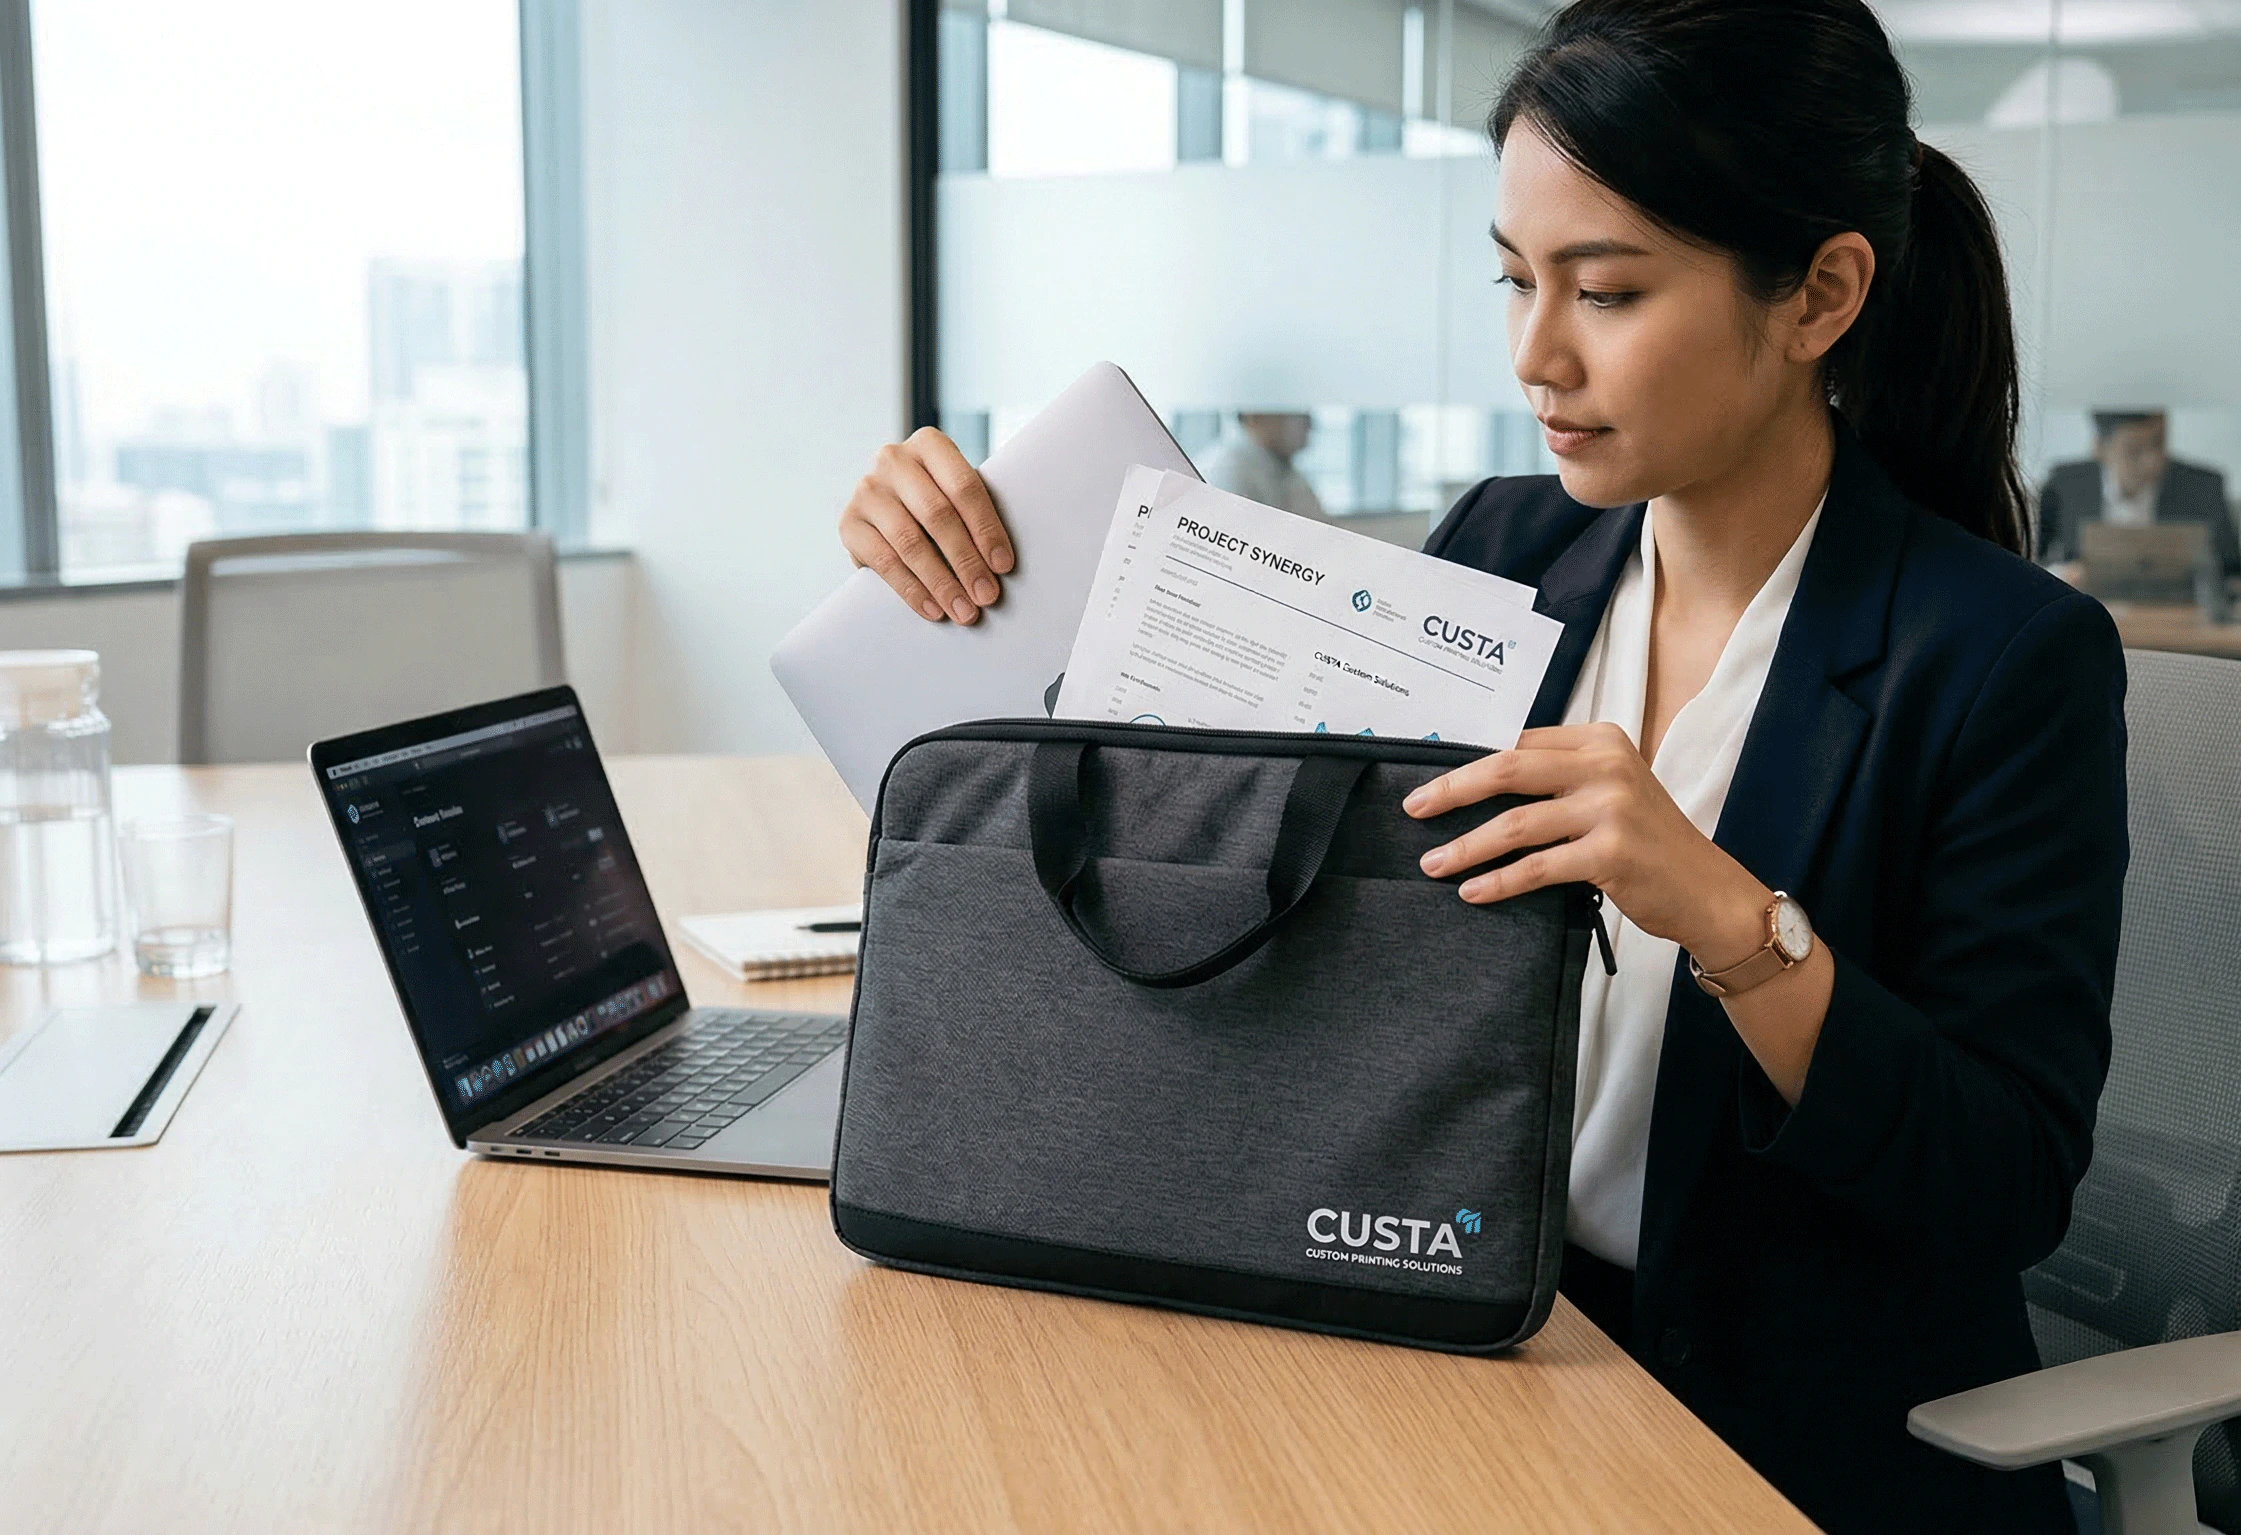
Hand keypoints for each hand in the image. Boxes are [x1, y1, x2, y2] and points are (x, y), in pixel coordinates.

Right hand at [839, 427, 1014, 623]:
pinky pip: (884, 562)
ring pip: (910, 542)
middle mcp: (893, 459)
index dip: (986, 529)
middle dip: (966, 561)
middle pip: (937, 515)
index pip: (963, 487)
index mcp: (929, 445)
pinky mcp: (848, 522)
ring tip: (964, 610)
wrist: (885, 509)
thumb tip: (999, 565)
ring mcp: (867, 489)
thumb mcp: (954, 495)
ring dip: (941, 582)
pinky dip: (912, 590)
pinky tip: (933, 609)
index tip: (1003, 566)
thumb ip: (973, 514)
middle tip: (986, 596)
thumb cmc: (936, 502)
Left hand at [1402, 721, 1767, 968]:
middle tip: (1413, 808)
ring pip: (1516, 824)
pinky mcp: (1611, 854)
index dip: (1470, 766)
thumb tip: (1478, 781)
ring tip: (1433, 863)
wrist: (1706, 890)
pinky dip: (1499, 881)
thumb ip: (1559, 777)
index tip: (1433, 785)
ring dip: (1467, 846)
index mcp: (1602, 740)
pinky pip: (1537, 867)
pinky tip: (1472, 891)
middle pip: (1508, 770)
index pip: (1520, 746)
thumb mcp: (1610, 790)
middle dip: (1453, 791)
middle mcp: (1607, 766)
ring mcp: (1612, 808)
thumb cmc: (1649, 842)